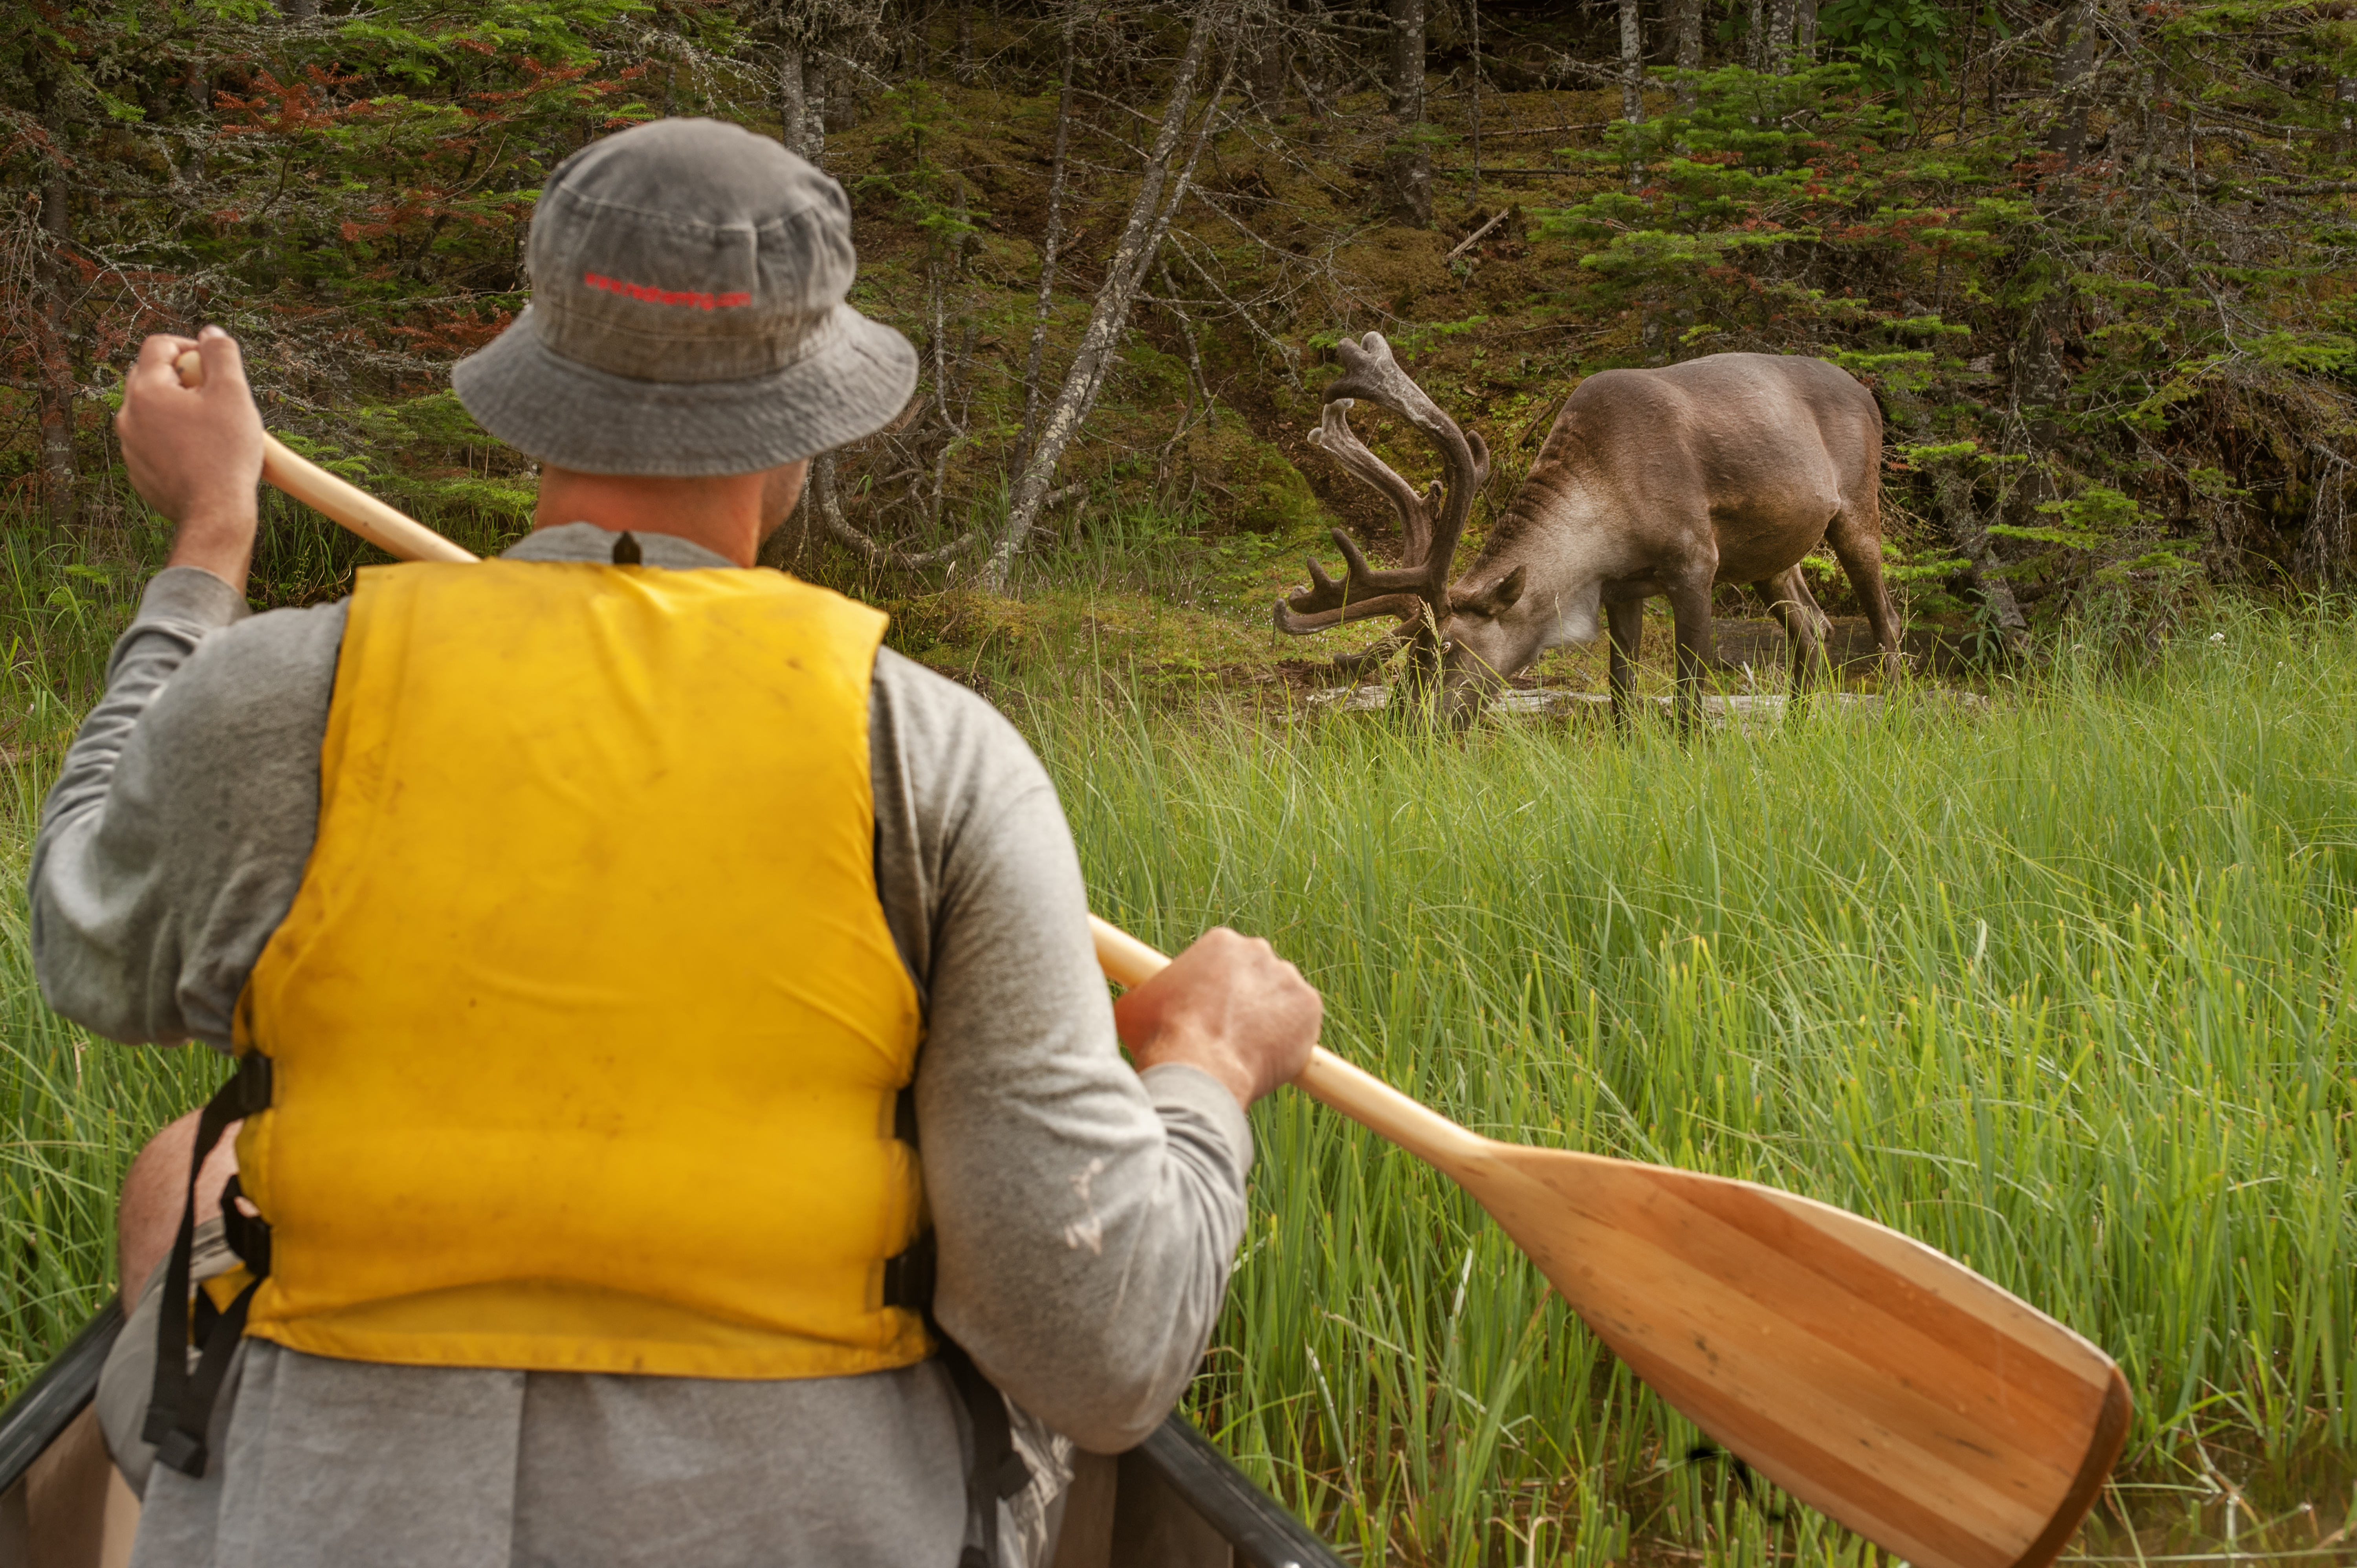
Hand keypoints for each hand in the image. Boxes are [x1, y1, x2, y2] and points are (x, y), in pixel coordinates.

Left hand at [117, 327, 264, 586]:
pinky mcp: (139, 471)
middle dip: (182, 378)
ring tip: (212, 429)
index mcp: (147, 390)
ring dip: (178, 410)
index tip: (213, 362)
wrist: (215, 513)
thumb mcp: (233, 394)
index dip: (189, 346)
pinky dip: (174, 439)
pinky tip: (203, 455)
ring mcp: (130, 445)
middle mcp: (128, 415)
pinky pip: (154, 442)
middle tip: (215, 396)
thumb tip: (211, 332)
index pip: (159, 346)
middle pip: (150, 376)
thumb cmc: (226, 454)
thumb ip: (221, 354)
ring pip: (152, 411)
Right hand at [1114, 927, 1320, 1108]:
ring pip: (1279, 999)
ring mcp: (1288, 978)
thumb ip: (1148, 992)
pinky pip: (1302, 1023)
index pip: (1223, 962)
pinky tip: (1267, 1057)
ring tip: (1243, 1051)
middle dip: (1243, 1001)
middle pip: (1254, 976)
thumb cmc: (1162, 1036)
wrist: (1199, 1070)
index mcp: (1221, 942)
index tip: (1207, 1011)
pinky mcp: (1310, 1007)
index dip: (1214, 990)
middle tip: (1226, 1032)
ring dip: (1267, 1020)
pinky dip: (1290, 1039)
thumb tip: (1136, 996)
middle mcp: (1259, 950)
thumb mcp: (1136, 1004)